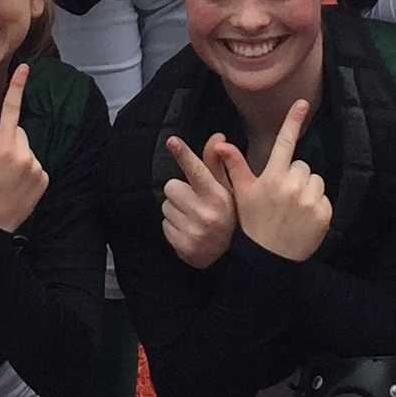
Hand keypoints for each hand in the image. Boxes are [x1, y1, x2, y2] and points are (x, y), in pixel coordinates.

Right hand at [0, 66, 50, 232]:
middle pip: (18, 133)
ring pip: (27, 149)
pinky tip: (15, 183)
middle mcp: (24, 155)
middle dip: (9, 139)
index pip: (11, 110)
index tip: (25, 68)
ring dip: (18, 156)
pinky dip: (27, 170)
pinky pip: (36, 165)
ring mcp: (36, 167)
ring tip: (4, 175)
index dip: (17, 87)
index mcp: (4, 147)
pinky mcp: (44, 179)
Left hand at [160, 134, 237, 268]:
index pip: (197, 170)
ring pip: (165, 207)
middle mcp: (206, 213)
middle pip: (171, 187)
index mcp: (219, 196)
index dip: (184, 154)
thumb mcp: (228, 190)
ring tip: (193, 218)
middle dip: (179, 192)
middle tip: (195, 202)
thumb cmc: (229, 217)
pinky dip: (173, 227)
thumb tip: (217, 137)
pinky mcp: (182, 246)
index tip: (172, 141)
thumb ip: (218, 164)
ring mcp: (193, 231)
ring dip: (176, 210)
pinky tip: (189, 231)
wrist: (231, 258)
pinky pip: (164, 225)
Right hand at [207, 99, 333, 262]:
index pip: (284, 142)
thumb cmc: (252, 225)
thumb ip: (235, 166)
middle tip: (281, 197)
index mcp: (272, 177)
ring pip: (315, 180)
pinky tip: (302, 219)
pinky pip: (324, 199)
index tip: (303, 103)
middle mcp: (292, 185)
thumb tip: (221, 143)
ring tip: (292, 209)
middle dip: (294, 177)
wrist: (269, 260)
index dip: (292, 121)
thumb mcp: (242, 195)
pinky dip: (316, 207)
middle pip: (302, 166)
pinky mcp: (324, 214)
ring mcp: (310, 200)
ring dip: (307, 190)